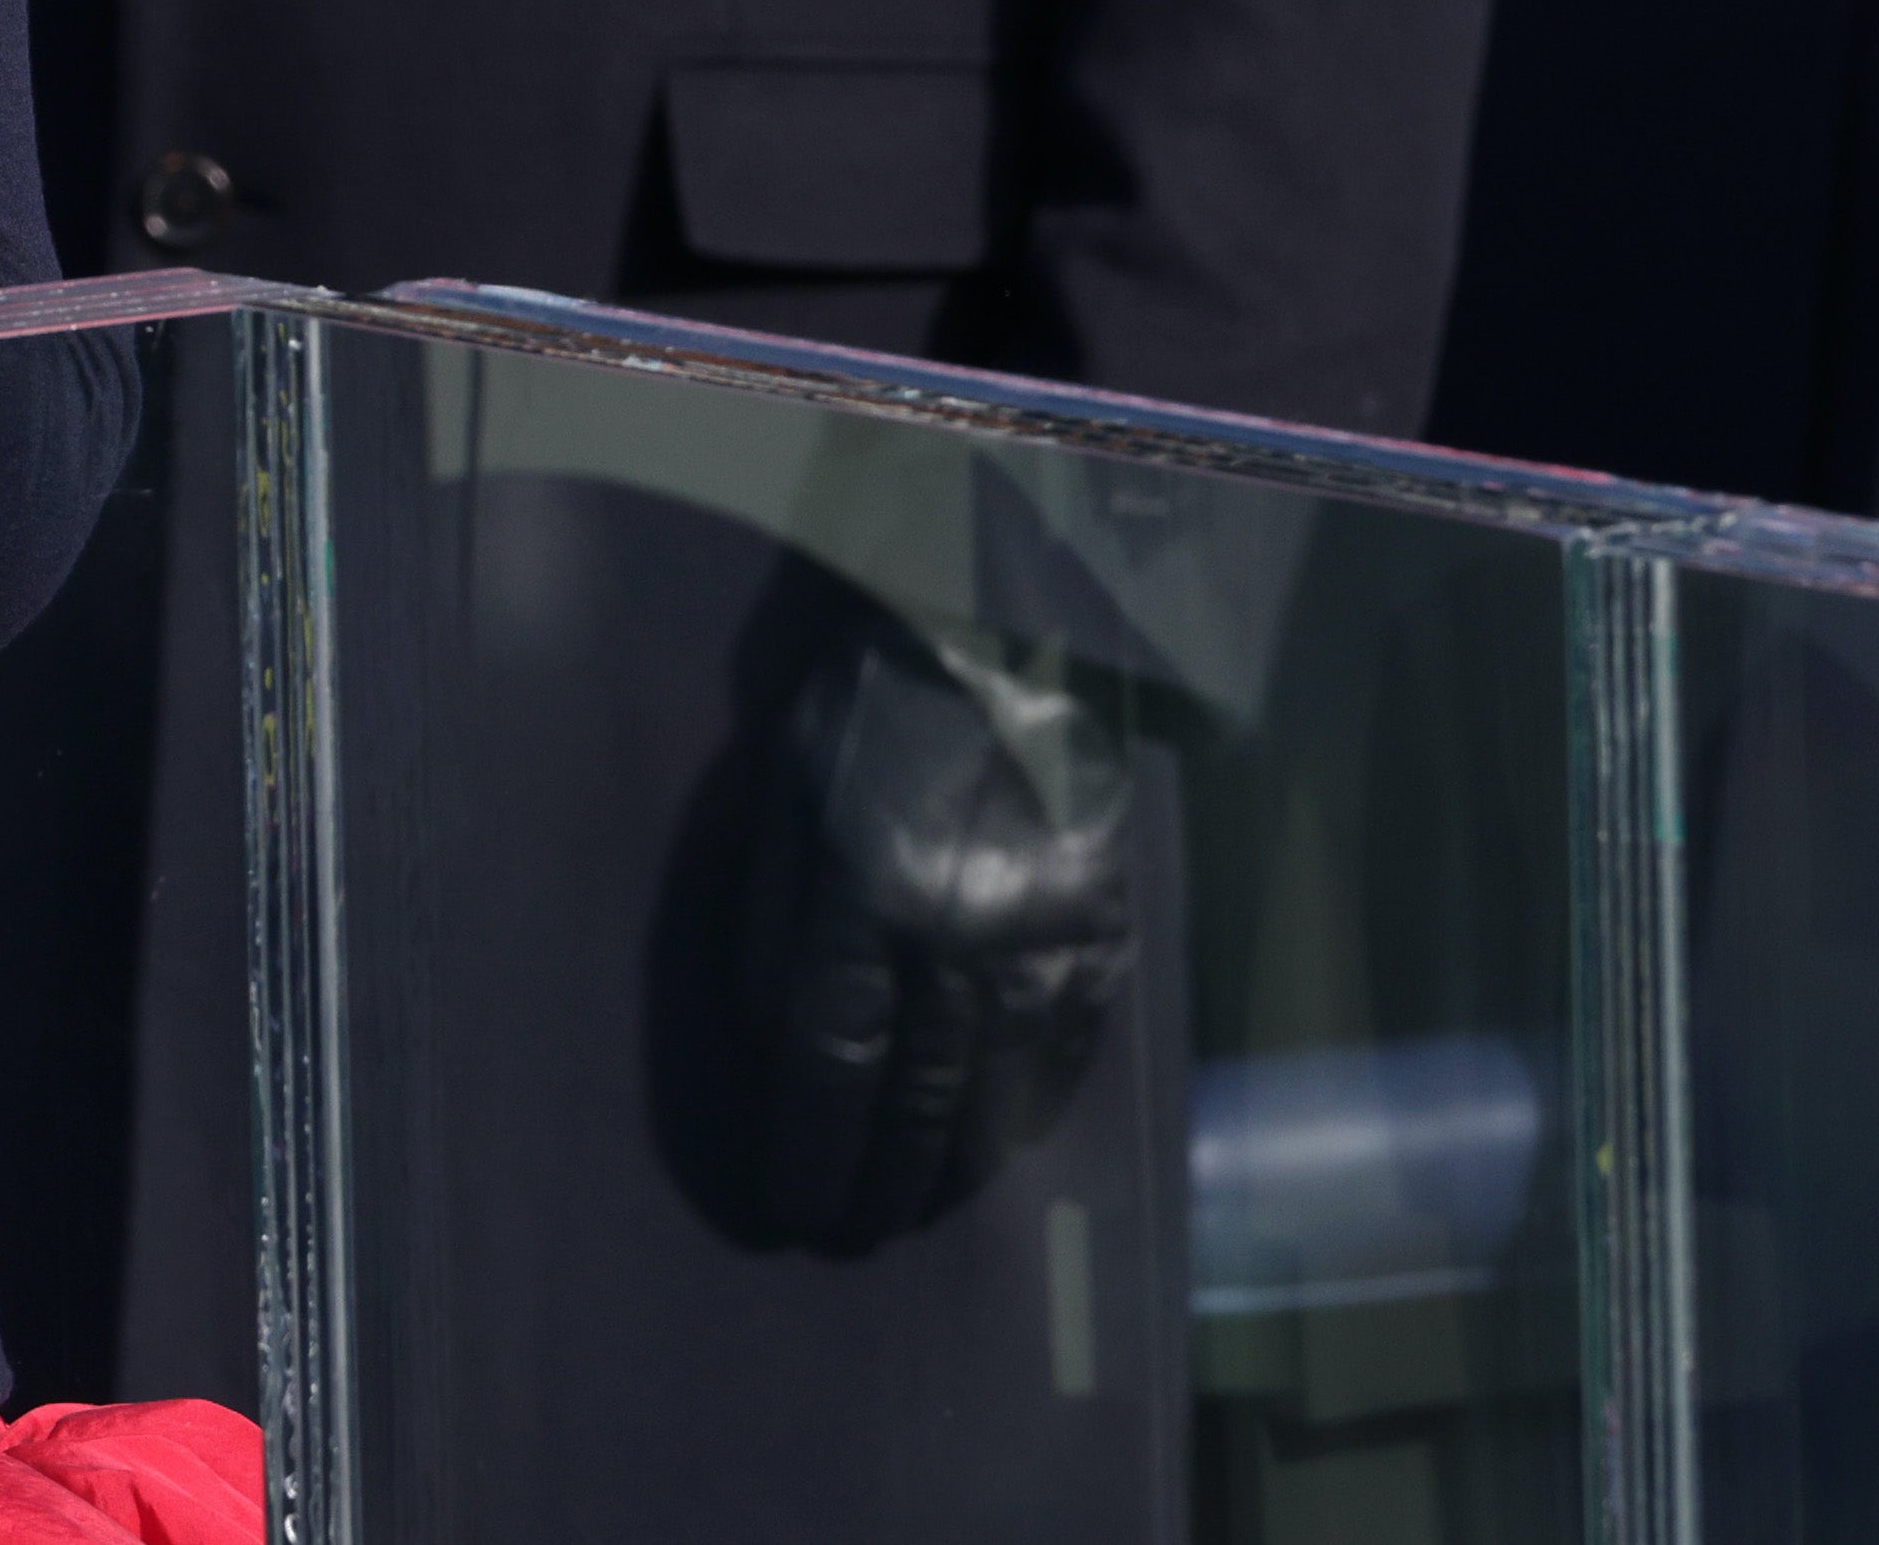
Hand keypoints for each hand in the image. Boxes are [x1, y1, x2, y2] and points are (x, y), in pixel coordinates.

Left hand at [712, 614, 1137, 1252]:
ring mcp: (1044, 944)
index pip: (828, 1069)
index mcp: (862, 901)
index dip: (809, 1150)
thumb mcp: (779, 811)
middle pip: (913, 1104)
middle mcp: (958, 940)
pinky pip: (1067, 1056)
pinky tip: (994, 1149)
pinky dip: (1026, 1116)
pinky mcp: (1105, 936)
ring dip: (949, 1173)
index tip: (790, 1205)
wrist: (991, 644)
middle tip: (846, 1233)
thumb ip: (773, 934)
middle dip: (875, 1184)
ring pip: (995, 1100)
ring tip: (913, 1212)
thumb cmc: (859, 722)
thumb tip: (774, 1056)